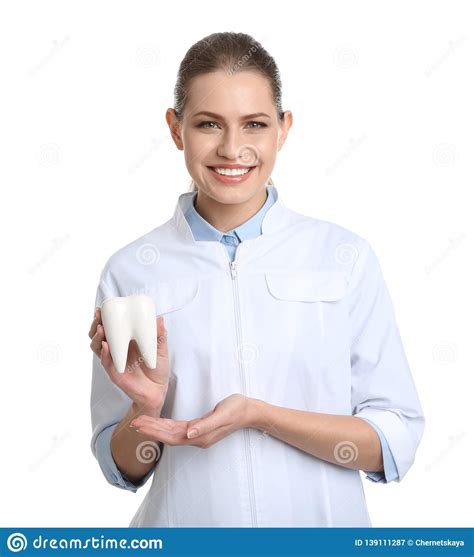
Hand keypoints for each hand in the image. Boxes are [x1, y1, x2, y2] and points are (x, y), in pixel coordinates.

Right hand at [88, 307, 168, 410]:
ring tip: (101, 329)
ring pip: (98, 348)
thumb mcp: (160, 348)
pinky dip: (105, 353)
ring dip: (97, 337)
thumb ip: (159, 335)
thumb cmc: (157, 368)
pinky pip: (107, 363)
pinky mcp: (115, 373)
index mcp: (125, 341)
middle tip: (99, 316)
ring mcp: (114, 361)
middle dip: (95, 325)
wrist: (158, 390)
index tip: (102, 308)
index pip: (109, 327)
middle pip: (98, 336)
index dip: (103, 318)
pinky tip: (106, 346)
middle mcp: (116, 350)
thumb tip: (159, 318)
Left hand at [130, 394, 253, 448]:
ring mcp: (199, 435)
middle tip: (134, 423)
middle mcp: (197, 438)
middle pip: (169, 436)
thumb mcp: (223, 414)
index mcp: (200, 436)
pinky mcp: (200, 429)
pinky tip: (159, 424)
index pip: (172, 435)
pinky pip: (178, 430)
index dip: (155, 430)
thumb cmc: (238, 409)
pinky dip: (166, 427)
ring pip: (172, 434)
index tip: (140, 424)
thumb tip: (189, 434)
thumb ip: (205, 425)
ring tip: (141, 423)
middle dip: (151, 429)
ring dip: (156, 429)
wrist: (250, 411)